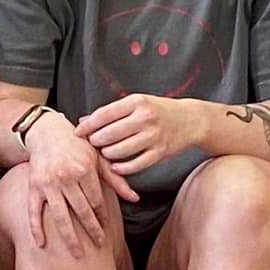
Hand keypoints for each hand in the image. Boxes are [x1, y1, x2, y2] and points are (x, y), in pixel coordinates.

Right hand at [22, 110, 137, 256]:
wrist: (47, 133)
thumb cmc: (77, 146)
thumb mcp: (98, 158)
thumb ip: (116, 178)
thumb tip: (136, 198)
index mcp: (84, 169)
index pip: (96, 200)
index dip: (102, 216)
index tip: (105, 227)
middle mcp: (66, 177)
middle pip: (82, 211)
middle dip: (92, 230)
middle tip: (100, 244)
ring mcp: (48, 184)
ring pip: (60, 216)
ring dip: (70, 237)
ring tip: (78, 255)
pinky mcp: (33, 187)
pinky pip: (33, 211)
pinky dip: (35, 228)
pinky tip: (40, 244)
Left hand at [76, 93, 196, 175]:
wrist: (191, 120)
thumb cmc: (158, 110)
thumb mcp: (137, 103)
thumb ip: (111, 112)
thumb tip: (83, 120)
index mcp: (136, 102)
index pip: (104, 114)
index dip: (88, 125)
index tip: (77, 132)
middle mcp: (145, 118)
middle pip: (109, 134)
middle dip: (96, 141)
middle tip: (92, 144)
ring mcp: (153, 136)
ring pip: (120, 151)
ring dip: (107, 154)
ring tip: (105, 153)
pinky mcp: (160, 152)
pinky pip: (135, 165)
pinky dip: (122, 167)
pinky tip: (116, 166)